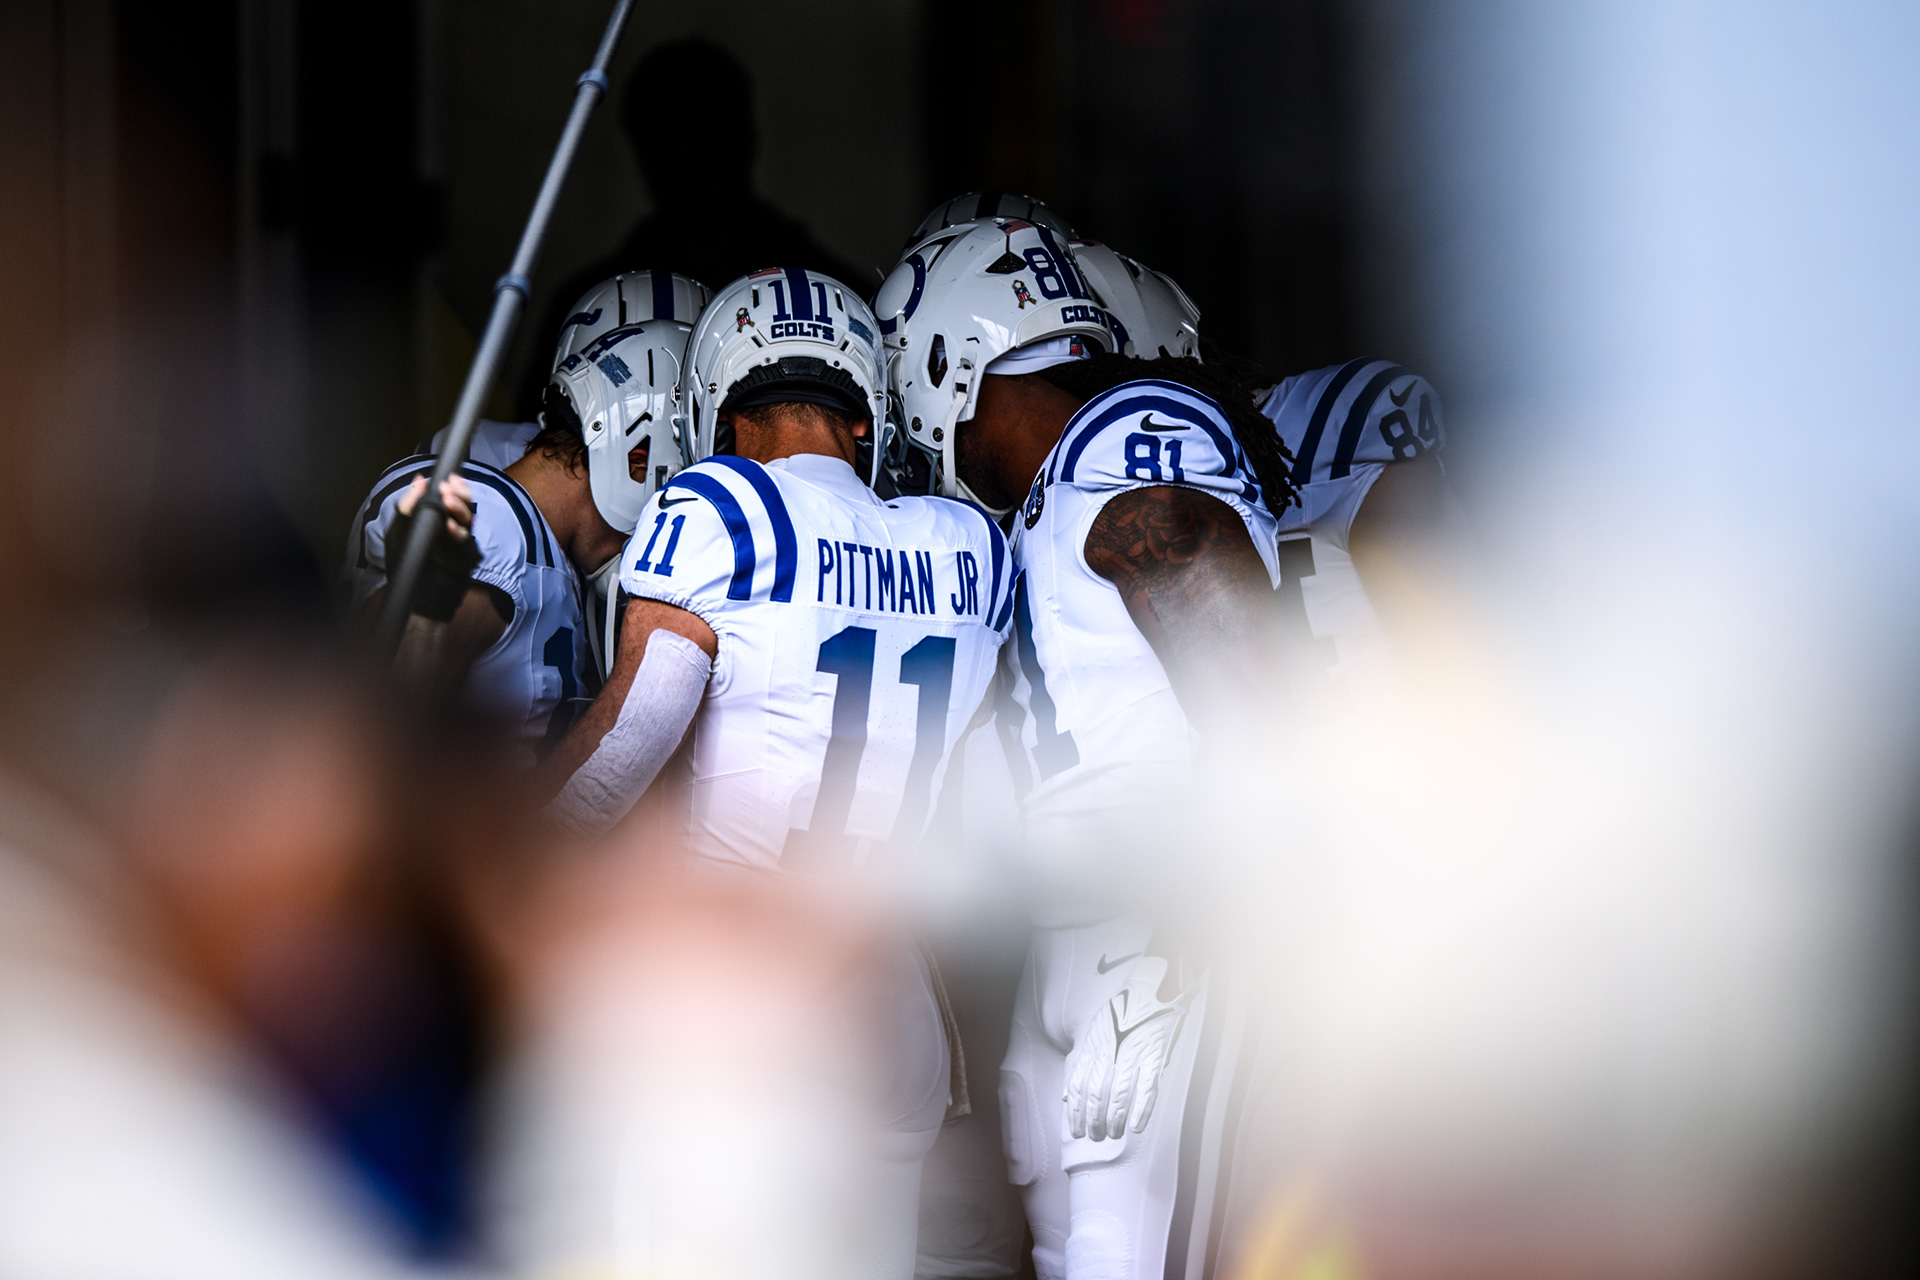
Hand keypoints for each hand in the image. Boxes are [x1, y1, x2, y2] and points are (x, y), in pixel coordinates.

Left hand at [390, 475, 480, 621]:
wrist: (416, 596)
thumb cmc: (408, 564)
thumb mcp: (399, 531)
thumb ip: (408, 506)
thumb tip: (419, 481)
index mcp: (440, 519)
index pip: (454, 497)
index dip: (455, 486)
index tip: (449, 478)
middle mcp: (454, 528)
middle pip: (466, 505)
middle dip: (459, 494)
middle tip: (447, 488)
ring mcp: (461, 543)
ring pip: (468, 520)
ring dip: (459, 509)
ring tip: (447, 501)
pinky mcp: (466, 557)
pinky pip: (467, 542)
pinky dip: (458, 533)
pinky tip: (449, 527)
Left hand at [1063, 955, 1191, 1140]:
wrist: (1148, 990)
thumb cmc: (1120, 1015)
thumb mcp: (1093, 1034)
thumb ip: (1081, 1065)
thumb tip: (1066, 1096)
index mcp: (1092, 1048)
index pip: (1078, 1087)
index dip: (1076, 1113)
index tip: (1076, 1132)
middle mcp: (1109, 1053)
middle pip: (1096, 1095)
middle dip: (1093, 1121)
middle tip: (1095, 1138)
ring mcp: (1132, 1055)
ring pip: (1118, 1096)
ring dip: (1114, 1120)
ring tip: (1113, 1135)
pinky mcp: (1153, 1056)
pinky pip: (1146, 1088)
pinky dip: (1140, 1110)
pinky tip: (1136, 1126)